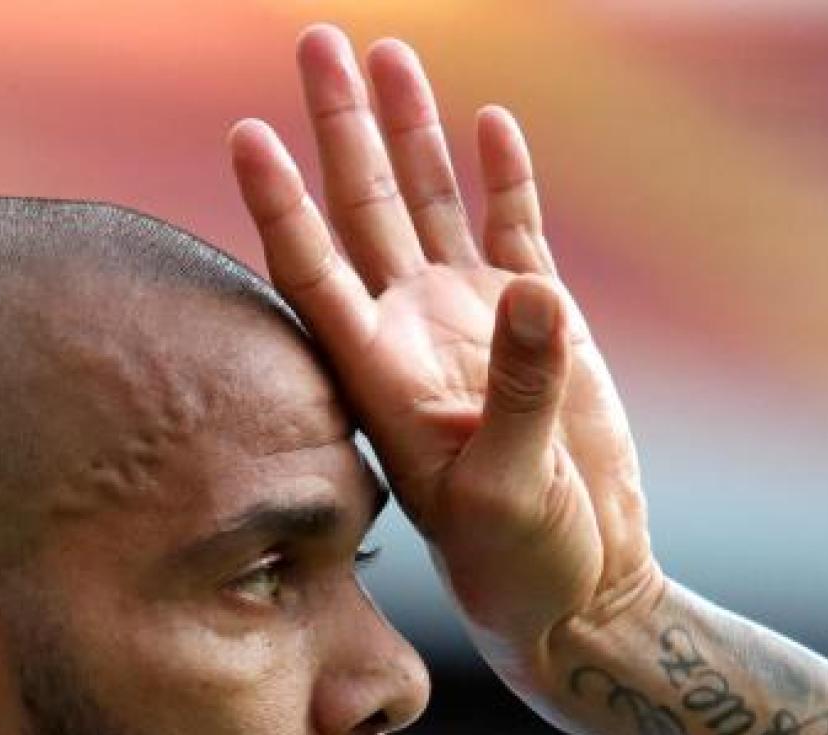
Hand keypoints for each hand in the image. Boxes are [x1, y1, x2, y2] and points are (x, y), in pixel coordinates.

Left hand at [229, 26, 660, 688]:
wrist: (581, 587)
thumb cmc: (521, 562)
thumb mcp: (510, 486)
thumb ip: (519, 388)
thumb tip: (530, 288)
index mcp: (381, 374)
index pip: (312, 271)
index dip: (279, 203)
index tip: (246, 134)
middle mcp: (412, 334)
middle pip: (361, 208)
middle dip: (339, 126)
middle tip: (315, 41)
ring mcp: (472, 322)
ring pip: (429, 204)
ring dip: (410, 131)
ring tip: (390, 53)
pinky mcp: (541, 325)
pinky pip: (512, 229)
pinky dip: (503, 177)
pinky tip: (488, 123)